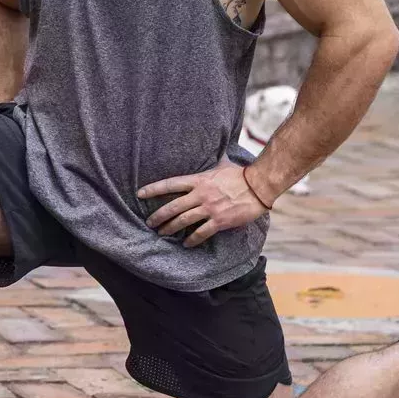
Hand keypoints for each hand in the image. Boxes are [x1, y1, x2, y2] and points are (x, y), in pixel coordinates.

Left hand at [137, 163, 268, 246]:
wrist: (258, 185)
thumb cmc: (240, 174)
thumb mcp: (221, 165)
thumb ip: (210, 164)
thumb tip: (211, 152)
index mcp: (199, 180)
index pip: (170, 184)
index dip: (153, 189)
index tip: (140, 193)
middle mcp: (201, 194)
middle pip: (173, 206)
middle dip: (158, 215)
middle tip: (149, 222)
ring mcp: (209, 208)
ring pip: (183, 221)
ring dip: (170, 228)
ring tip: (162, 233)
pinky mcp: (220, 221)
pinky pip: (201, 233)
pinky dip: (192, 240)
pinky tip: (186, 244)